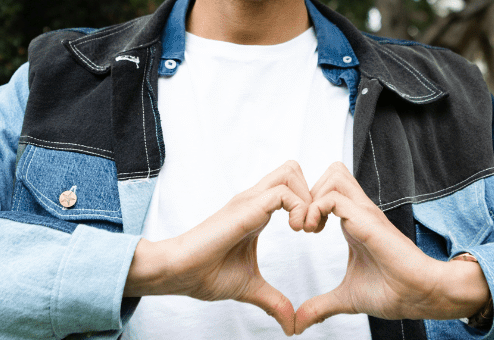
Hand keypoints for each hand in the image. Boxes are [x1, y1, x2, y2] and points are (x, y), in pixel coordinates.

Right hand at [124, 160, 311, 335]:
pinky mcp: (246, 208)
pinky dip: (298, 208)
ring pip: (290, 172)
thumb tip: (291, 325)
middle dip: (313, 193)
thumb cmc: (206, 274)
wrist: (179, 273)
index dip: (310, 204)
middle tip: (313, 227)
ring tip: (304, 229)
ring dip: (307, 199)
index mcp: (257, 211)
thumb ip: (274, 301)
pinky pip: (283, 192)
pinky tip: (295, 231)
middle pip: (292, 169)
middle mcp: (254, 199)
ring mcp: (249, 200)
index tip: (314, 232)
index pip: (291, 186)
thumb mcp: (251, 287)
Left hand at [294, 162, 488, 334]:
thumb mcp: (346, 298)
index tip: (302, 231)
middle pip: (332, 172)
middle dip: (308, 192)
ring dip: (312, 197)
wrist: (420, 295)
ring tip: (307, 227)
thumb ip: (321, 306)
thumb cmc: (392, 292)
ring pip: (333, 175)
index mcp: (354, 223)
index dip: (309, 203)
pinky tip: (314, 231)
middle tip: (302, 224)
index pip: (330, 189)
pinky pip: (333, 197)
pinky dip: (316, 209)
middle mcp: (360, 212)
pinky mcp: (367, 220)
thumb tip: (298, 323)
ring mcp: (365, 213)